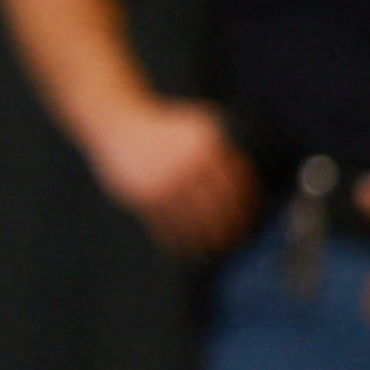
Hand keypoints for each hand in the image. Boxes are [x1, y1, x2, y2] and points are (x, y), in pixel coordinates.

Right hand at [89, 101, 259, 260]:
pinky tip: (184, 246)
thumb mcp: (198, 126)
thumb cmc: (165, 127)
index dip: (246, 206)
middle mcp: (189, 164)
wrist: (120, 122)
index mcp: (207, 146)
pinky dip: (177, 240)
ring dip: (206, 240)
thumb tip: (248, 182)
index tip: (249, 219)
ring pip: (194, 222)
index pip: (235, 184)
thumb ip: (222, 149)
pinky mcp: (146, 197)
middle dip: (229, 228)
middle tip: (235, 239)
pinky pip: (167, 226)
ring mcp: (167, 182)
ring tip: (212, 248)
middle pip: (218, 208)